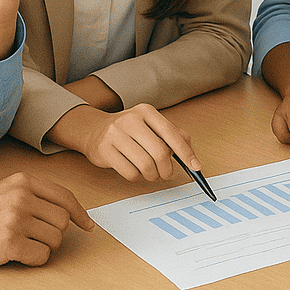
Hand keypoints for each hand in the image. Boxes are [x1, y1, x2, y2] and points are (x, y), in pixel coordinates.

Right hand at [0, 172, 93, 268]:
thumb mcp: (7, 191)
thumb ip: (35, 194)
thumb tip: (70, 211)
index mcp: (23, 181)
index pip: (65, 196)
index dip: (80, 214)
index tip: (87, 225)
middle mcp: (21, 196)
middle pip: (63, 220)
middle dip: (54, 233)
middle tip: (36, 237)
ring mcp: (16, 219)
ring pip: (55, 239)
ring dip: (44, 247)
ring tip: (23, 244)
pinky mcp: (10, 242)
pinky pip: (42, 256)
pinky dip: (35, 260)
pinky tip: (19, 255)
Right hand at [60, 102, 199, 183]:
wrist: (93, 129)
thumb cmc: (128, 130)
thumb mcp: (150, 125)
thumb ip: (173, 134)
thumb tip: (191, 154)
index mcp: (146, 112)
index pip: (171, 133)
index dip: (186, 152)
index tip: (196, 167)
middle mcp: (131, 120)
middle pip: (160, 152)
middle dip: (167, 169)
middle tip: (166, 174)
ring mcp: (115, 134)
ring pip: (145, 166)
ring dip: (152, 175)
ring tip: (150, 172)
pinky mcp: (105, 150)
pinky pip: (130, 173)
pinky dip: (137, 177)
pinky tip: (134, 170)